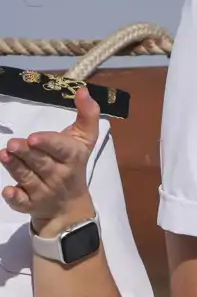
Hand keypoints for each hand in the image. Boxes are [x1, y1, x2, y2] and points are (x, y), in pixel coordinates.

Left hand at [0, 86, 99, 230]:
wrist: (69, 206)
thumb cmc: (74, 164)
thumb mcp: (85, 140)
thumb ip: (87, 114)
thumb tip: (82, 90)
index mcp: (72, 157)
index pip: (61, 149)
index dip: (48, 143)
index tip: (34, 137)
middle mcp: (59, 175)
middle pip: (41, 162)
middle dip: (26, 153)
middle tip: (12, 144)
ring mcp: (44, 192)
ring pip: (28, 178)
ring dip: (15, 168)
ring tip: (3, 155)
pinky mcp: (30, 205)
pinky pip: (22, 203)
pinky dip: (15, 197)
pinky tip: (8, 191)